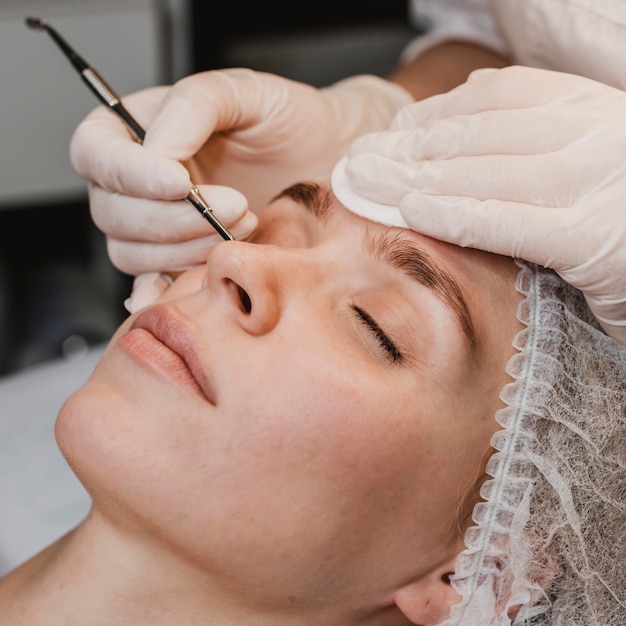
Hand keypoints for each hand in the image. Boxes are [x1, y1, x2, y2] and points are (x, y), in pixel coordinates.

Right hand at [70, 69, 411, 275]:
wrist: (323, 164)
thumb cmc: (286, 122)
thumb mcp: (245, 92)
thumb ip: (193, 107)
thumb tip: (157, 152)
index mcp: (137, 130)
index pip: (95, 153)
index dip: (129, 174)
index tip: (181, 182)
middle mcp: (137, 182)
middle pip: (111, 212)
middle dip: (173, 217)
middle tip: (234, 206)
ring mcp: (156, 226)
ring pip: (131, 252)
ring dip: (187, 248)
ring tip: (245, 224)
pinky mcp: (181, 261)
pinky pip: (155, 285)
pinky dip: (175, 286)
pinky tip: (208, 275)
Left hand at [342, 66, 625, 344]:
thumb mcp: (591, 153)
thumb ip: (539, 123)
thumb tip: (472, 93)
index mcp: (594, 109)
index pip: (498, 99)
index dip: (437, 113)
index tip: (395, 130)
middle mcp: (595, 135)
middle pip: (479, 134)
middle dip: (410, 148)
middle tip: (363, 161)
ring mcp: (595, 182)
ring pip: (484, 172)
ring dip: (416, 178)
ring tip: (370, 184)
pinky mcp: (591, 239)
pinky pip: (506, 220)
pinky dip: (455, 215)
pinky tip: (413, 213)